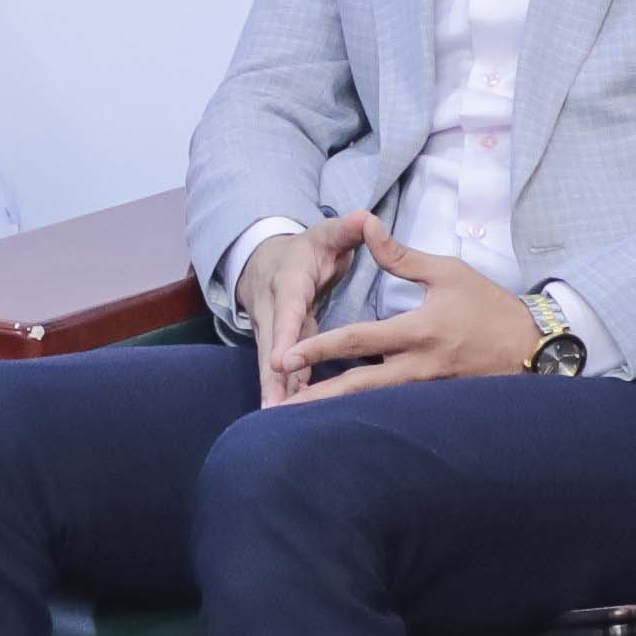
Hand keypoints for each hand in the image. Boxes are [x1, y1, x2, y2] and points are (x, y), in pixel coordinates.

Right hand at [240, 216, 356, 408]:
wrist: (268, 262)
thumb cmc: (307, 251)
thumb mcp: (326, 235)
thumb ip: (348, 229)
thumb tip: (367, 217)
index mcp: (289, 282)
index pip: (287, 309)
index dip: (284, 334)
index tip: (280, 359)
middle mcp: (274, 309)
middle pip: (272, 344)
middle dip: (273, 375)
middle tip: (275, 405)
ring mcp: (272, 330)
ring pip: (271, 363)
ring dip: (275, 389)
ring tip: (278, 418)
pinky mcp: (276, 345)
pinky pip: (281, 369)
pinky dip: (285, 390)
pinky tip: (291, 414)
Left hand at [281, 228, 546, 394]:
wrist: (531, 347)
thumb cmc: (489, 306)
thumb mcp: (448, 272)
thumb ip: (401, 256)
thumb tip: (367, 225)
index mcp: (417, 331)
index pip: (357, 341)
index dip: (317, 348)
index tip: (284, 356)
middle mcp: (416, 366)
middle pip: (356, 386)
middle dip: (315, 396)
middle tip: (278, 406)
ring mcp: (424, 389)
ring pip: (371, 402)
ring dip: (334, 410)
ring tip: (298, 419)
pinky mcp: (431, 401)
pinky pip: (391, 407)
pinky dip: (362, 413)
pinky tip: (339, 421)